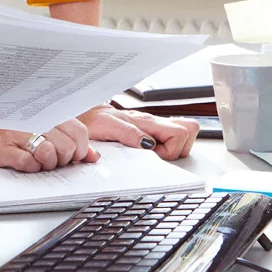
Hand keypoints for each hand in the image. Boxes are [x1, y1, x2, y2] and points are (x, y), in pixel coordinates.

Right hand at [0, 117, 96, 172]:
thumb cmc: (6, 124)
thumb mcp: (39, 124)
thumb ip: (69, 138)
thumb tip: (94, 156)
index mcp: (45, 110)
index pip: (80, 132)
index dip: (81, 149)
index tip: (73, 155)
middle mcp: (33, 119)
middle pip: (68, 147)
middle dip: (63, 159)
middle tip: (51, 157)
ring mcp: (17, 133)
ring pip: (50, 156)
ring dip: (46, 164)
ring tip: (35, 158)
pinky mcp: (2, 148)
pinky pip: (28, 164)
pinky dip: (29, 167)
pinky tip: (21, 160)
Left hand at [79, 106, 200, 160]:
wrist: (82, 114)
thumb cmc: (92, 120)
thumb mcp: (105, 126)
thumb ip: (127, 133)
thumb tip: (149, 144)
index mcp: (146, 121)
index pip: (180, 133)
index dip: (170, 151)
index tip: (153, 156)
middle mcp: (153, 122)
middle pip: (188, 130)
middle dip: (177, 150)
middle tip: (156, 156)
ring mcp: (153, 126)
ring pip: (183, 134)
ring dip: (173, 149)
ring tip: (154, 155)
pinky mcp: (149, 132)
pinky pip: (170, 138)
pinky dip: (166, 148)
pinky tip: (151, 153)